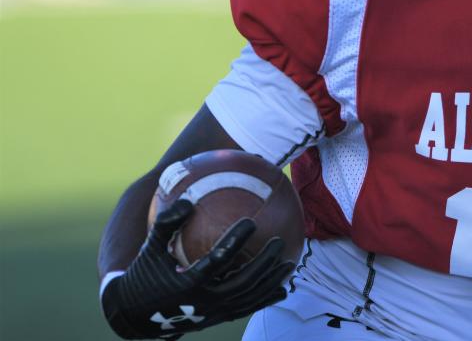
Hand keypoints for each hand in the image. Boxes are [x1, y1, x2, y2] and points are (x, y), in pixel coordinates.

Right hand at [101, 200, 294, 338]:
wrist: (136, 315)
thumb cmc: (145, 273)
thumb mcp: (149, 248)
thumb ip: (166, 223)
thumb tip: (186, 199)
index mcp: (187, 283)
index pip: (216, 261)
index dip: (234, 241)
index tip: (251, 221)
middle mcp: (203, 302)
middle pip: (241, 283)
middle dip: (263, 264)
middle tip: (279, 242)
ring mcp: (213, 313)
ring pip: (248, 299)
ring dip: (270, 282)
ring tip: (289, 263)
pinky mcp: (218, 319)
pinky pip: (246, 309)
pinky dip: (265, 299)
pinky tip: (283, 287)